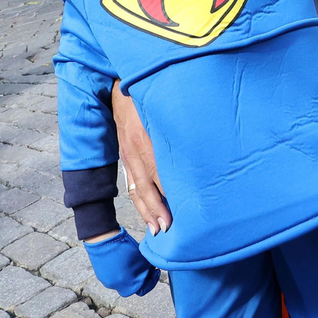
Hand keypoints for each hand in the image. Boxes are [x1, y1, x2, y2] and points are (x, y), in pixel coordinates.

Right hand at [83, 229, 159, 296]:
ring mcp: (107, 282)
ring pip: (122, 282)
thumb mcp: (142, 259)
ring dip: (128, 276)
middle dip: (139, 280)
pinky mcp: (101, 276)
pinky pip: (113, 277)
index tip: (154, 272)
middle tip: (144, 269)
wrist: (104, 238)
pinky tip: (121, 262)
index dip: (151, 281)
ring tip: (131, 264)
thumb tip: (150, 272)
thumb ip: (147, 270)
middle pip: (132, 288)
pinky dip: (119, 272)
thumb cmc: (124, 247)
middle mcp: (117, 286)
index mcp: (128, 284)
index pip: (143, 290)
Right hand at [112, 82, 171, 233]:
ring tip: (156, 229)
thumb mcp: (160, 106)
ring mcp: (126, 155)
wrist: (119, 87)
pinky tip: (147, 213)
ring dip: (146, 210)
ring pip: (135, 189)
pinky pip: (130, 183)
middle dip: (156, 209)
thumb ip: (176, 125)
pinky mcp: (124, 156)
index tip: (182, 209)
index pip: (157, 172)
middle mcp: (132, 150)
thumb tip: (197, 147)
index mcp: (144, 138)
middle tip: (168, 229)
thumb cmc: (147, 96)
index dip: (167, 192)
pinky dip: (138, 201)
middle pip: (144, 186)